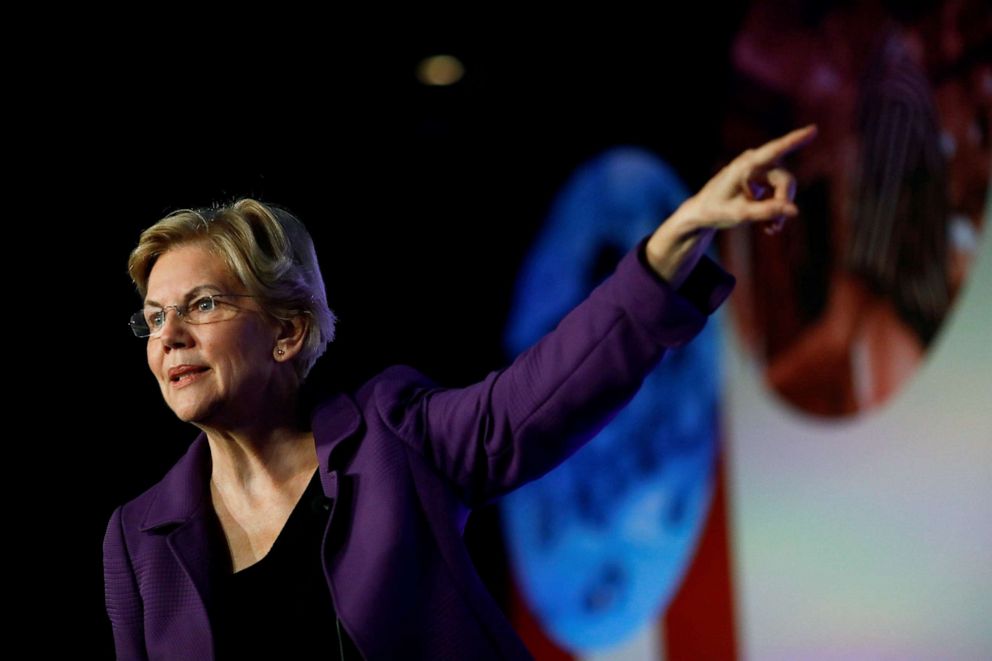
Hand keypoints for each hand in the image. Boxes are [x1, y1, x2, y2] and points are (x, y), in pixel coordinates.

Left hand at [645, 124, 817, 287]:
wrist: (702, 213)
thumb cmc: (715, 210)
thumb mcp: (740, 214)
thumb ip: (767, 212)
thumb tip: (795, 211)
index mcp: (745, 166)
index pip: (774, 150)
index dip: (795, 140)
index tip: (813, 129)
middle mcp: (754, 163)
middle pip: (785, 180)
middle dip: (784, 203)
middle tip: (775, 225)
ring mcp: (759, 171)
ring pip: (785, 188)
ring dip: (781, 209)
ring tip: (772, 229)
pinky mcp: (761, 180)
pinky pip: (779, 193)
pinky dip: (777, 210)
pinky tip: (770, 227)